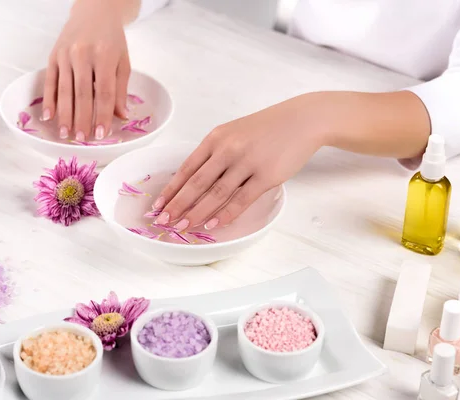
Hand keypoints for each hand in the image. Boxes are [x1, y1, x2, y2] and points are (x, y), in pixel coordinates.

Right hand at [42, 0, 130, 140]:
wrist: (94, 12)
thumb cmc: (112, 39)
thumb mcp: (122, 61)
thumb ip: (121, 89)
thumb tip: (121, 116)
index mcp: (104, 56)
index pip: (104, 93)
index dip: (102, 115)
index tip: (101, 134)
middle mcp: (83, 54)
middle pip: (82, 94)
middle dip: (81, 119)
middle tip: (81, 139)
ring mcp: (65, 55)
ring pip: (65, 90)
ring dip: (64, 115)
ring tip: (65, 134)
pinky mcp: (53, 55)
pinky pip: (50, 81)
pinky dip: (49, 100)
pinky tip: (49, 116)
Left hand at [152, 94, 328, 230]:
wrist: (301, 120)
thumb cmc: (266, 128)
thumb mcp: (233, 133)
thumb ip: (215, 153)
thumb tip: (193, 182)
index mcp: (215, 138)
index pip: (187, 168)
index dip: (171, 190)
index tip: (158, 206)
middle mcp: (227, 149)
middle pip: (196, 183)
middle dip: (178, 205)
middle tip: (164, 222)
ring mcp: (247, 163)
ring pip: (216, 194)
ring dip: (197, 213)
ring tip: (183, 227)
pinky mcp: (266, 176)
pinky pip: (241, 200)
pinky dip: (225, 214)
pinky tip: (213, 224)